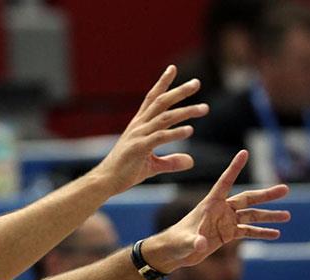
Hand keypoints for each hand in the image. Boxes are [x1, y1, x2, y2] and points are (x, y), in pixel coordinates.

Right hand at [93, 65, 208, 194]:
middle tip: (197, 83)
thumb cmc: (125, 172)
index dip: (162, 83)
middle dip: (179, 91)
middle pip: (161, 102)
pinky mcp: (139, 148)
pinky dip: (175, 133)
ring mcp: (138, 136)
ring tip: (204, 109)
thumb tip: (190, 161)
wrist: (105, 181)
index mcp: (138, 125)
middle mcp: (138, 126)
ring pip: (165, 117)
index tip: (172, 68)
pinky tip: (189, 130)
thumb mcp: (152, 166)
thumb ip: (171, 161)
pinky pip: (160, 137)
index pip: (151, 99)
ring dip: (186, 111)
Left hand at [147, 150, 290, 271]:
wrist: (174, 252)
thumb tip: (202, 244)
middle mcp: (220, 210)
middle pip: (246, 199)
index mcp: (209, 205)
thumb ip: (194, 242)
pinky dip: (260, 232)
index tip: (244, 152)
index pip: (225, 182)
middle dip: (265, 195)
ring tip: (287, 216)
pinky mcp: (227, 234)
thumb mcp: (184, 242)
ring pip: (251, 215)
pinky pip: (247, 231)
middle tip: (285, 189)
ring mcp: (225, 222)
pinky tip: (275, 234)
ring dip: (268, 216)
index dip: (234, 168)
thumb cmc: (175, 243)